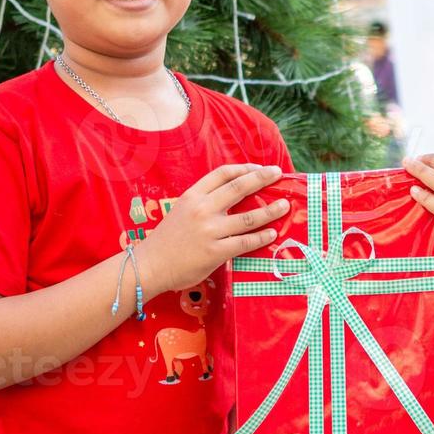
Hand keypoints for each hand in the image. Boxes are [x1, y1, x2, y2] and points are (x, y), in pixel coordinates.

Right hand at [143, 164, 289, 292]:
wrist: (149, 265)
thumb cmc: (167, 240)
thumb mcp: (181, 211)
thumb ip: (203, 203)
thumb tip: (233, 199)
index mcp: (193, 196)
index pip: (223, 174)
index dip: (244, 168)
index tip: (258, 168)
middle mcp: (202, 209)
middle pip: (239, 188)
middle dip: (262, 178)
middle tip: (278, 174)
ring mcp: (210, 231)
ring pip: (249, 217)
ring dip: (270, 210)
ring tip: (284, 206)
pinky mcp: (216, 252)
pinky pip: (245, 242)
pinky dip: (262, 237)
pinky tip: (272, 233)